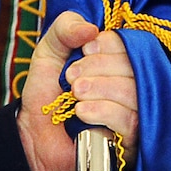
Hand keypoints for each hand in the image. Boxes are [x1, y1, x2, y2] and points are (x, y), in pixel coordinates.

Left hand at [19, 13, 137, 170]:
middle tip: (71, 78)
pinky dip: (104, 111)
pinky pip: (130, 121)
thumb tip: (91, 28)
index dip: (110, 45)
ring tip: (75, 94)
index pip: (133, 44)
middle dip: (99, 68)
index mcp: (119, 61)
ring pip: (135, 93)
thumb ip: (66, 29)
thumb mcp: (50, 51)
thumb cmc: (47, 94)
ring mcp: (137, 114)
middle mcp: (134, 85)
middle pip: (137, 67)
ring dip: (100, 89)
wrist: (33, 136)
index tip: (84, 50)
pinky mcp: (133, 142)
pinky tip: (82, 111)